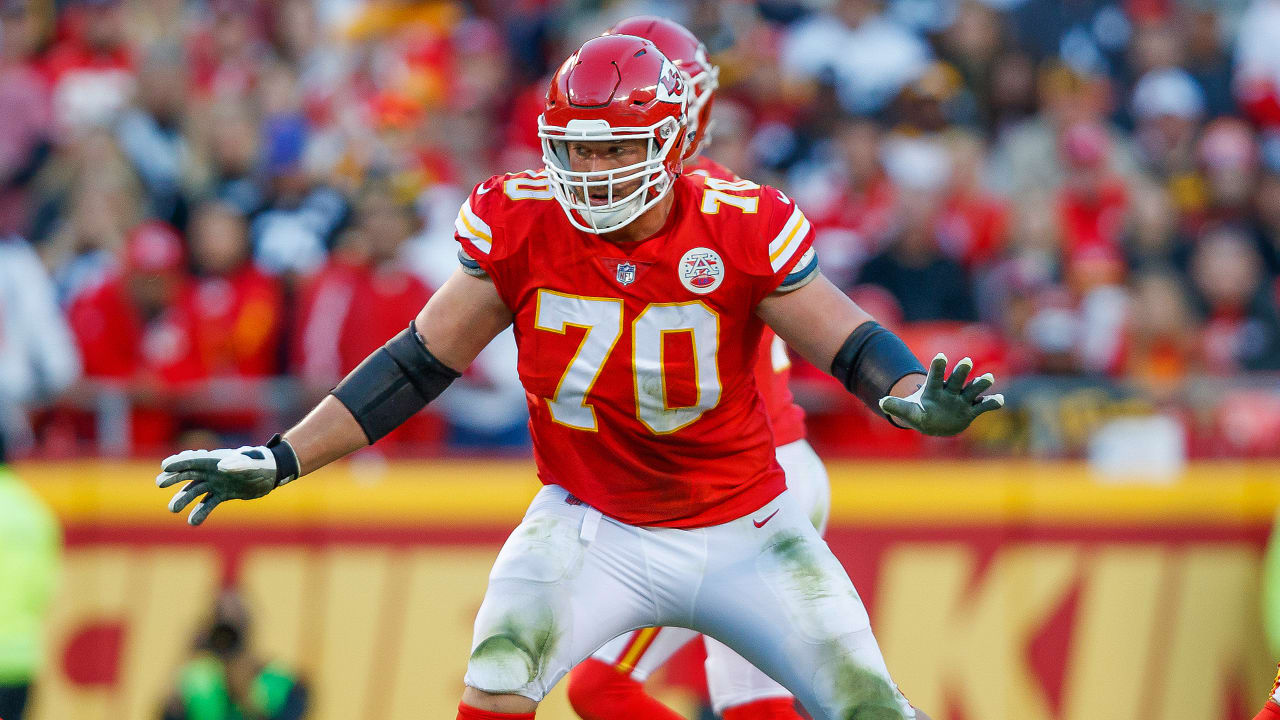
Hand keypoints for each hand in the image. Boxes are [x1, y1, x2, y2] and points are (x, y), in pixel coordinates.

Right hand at [157, 446, 284, 525]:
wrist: (272, 474)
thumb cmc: (262, 465)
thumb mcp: (251, 465)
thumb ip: (237, 465)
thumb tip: (221, 466)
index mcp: (217, 460)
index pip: (194, 460)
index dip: (179, 462)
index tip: (165, 467)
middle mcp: (213, 471)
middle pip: (189, 474)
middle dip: (174, 478)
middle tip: (160, 483)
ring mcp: (217, 483)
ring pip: (195, 491)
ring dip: (184, 498)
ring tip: (173, 509)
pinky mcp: (223, 494)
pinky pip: (208, 503)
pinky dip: (200, 512)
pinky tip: (192, 522)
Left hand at [878, 353, 1003, 436]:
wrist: (934, 421)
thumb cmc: (920, 414)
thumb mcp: (908, 412)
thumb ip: (897, 406)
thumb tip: (881, 402)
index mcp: (933, 389)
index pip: (935, 376)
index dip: (937, 367)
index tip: (940, 356)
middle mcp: (949, 391)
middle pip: (956, 380)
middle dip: (960, 372)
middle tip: (966, 362)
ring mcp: (961, 400)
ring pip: (972, 390)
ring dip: (980, 384)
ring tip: (988, 378)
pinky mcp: (971, 410)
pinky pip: (983, 406)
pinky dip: (991, 403)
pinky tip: (999, 400)